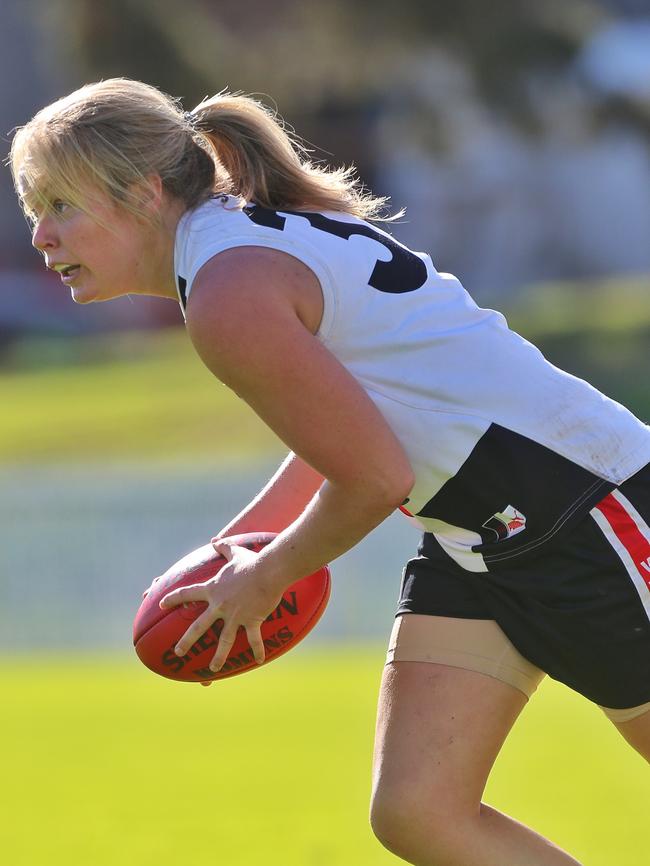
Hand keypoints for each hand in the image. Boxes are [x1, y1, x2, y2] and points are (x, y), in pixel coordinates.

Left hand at [159, 539, 284, 673]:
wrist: (268, 570)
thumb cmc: (251, 561)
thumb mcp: (235, 552)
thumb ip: (224, 547)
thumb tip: (216, 540)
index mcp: (213, 590)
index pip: (187, 594)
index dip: (173, 599)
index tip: (161, 604)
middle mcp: (220, 605)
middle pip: (199, 626)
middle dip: (187, 640)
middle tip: (178, 653)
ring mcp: (234, 615)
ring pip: (223, 640)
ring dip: (218, 657)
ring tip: (212, 670)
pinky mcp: (251, 620)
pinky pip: (253, 639)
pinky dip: (257, 650)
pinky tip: (258, 661)